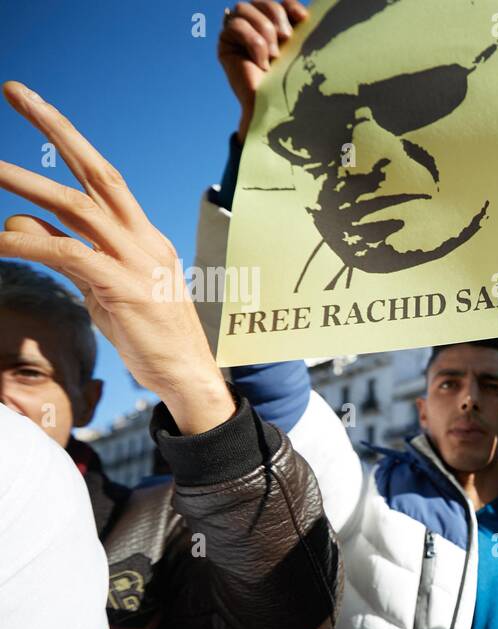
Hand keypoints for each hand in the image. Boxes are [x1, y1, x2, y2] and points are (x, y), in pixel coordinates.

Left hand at [0, 82, 234, 434]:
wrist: (189, 377)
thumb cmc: (148, 338)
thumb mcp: (102, 289)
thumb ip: (68, 253)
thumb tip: (19, 223)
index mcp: (145, 236)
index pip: (104, 177)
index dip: (69, 138)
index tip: (35, 106)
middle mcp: (145, 239)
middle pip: (98, 172)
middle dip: (56, 128)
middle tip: (16, 91)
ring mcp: (138, 262)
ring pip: (78, 207)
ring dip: (27, 183)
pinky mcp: (124, 289)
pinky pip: (67, 255)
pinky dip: (28, 244)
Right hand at [219, 0, 309, 141]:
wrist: (274, 108)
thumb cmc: (290, 83)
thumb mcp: (297, 51)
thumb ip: (298, 31)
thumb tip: (304, 14)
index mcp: (275, 25)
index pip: (280, 3)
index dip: (290, 6)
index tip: (303, 19)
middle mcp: (255, 24)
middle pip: (262, 1)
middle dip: (276, 17)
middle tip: (287, 40)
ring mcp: (238, 31)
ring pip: (245, 9)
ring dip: (264, 31)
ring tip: (274, 56)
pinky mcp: (226, 41)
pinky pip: (236, 26)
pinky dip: (252, 42)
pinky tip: (261, 62)